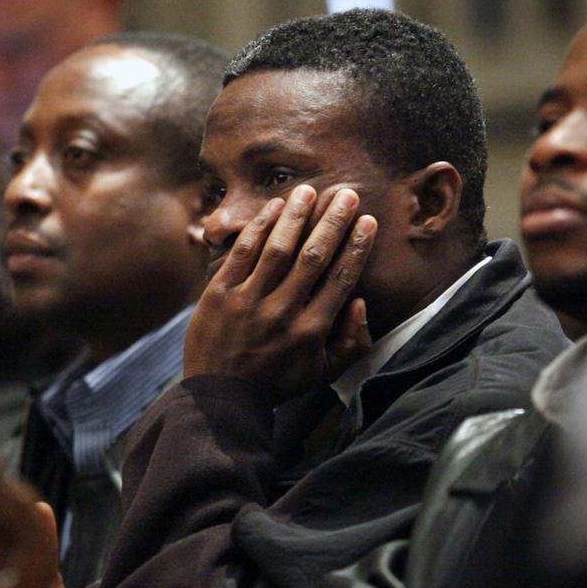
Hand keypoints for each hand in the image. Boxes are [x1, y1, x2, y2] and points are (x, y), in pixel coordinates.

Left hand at [184, 185, 376, 401]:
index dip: (356, 247)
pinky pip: (243, 253)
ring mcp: (249, 301)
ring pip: (278, 249)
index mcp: (311, 330)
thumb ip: (351, 342)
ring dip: (296, 216)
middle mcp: (283, 312)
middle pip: (314, 257)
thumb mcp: (322, 374)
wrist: (220, 397)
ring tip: (309, 190)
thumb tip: (361, 302)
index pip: (340, 279)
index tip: (367, 221)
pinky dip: (259, 227)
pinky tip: (274, 207)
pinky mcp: (219, 294)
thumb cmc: (276, 382)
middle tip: (346, 193)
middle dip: (332, 222)